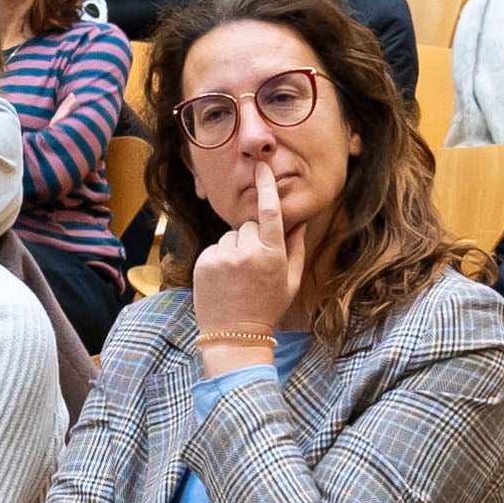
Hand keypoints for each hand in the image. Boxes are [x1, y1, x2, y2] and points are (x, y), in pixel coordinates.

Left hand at [188, 148, 302, 352]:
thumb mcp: (290, 279)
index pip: (269, 211)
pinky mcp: (204, 262)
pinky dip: (219, 258)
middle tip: (253, 266)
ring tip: (237, 276)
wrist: (234, 335)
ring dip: (234, 249)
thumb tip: (299, 220)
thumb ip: (295, 247)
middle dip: (252, 238)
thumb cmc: (267, 307)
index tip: (260, 167)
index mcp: (272, 254)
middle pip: (248, 225)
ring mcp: (223, 256)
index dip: (266, 187)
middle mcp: (247, 251)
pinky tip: (224, 279)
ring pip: (230, 236)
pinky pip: (215, 248)